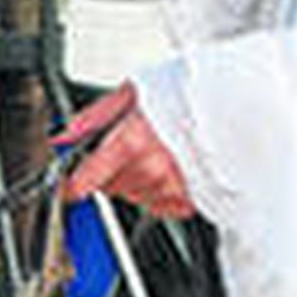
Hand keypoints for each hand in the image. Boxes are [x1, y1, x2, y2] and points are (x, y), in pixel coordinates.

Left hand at [57, 84, 194, 217]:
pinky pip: (164, 205)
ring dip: (136, 181)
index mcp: (134, 140)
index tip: (70, 186)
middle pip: (112, 186)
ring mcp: (175, 185)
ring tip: (152, 153)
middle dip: (110, 171)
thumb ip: (95, 117)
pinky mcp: (194, 197)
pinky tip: (169, 168)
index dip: (75, 183)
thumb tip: (65, 135)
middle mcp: (153, 168)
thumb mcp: (134, 91)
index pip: (90, 176)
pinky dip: (161, 192)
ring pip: (136, 196)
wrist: (230, 101)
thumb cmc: (188, 91)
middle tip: (125, 148)